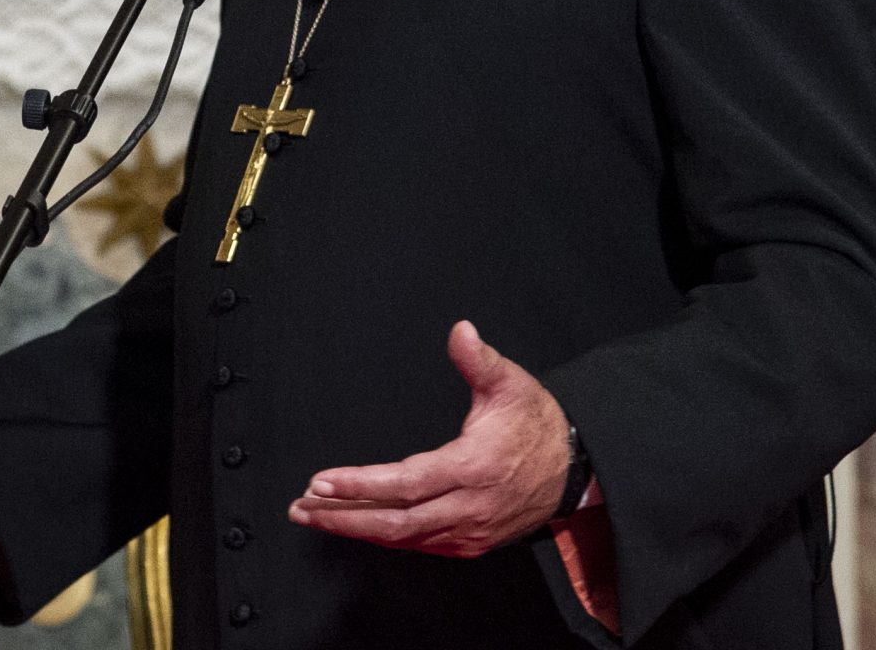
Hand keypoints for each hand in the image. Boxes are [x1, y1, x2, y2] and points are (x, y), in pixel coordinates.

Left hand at [287, 320, 571, 558]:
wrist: (575, 469)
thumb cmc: (537, 424)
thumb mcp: (511, 384)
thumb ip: (480, 360)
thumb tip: (461, 331)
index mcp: (472, 467)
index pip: (405, 484)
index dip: (359, 486)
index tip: (320, 482)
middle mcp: (468, 507)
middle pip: (395, 521)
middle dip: (343, 517)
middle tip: (301, 508)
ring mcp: (469, 530)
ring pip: (404, 537)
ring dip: (357, 528)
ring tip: (315, 515)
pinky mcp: (471, 542)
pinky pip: (420, 544)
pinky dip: (385, 536)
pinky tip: (358, 525)